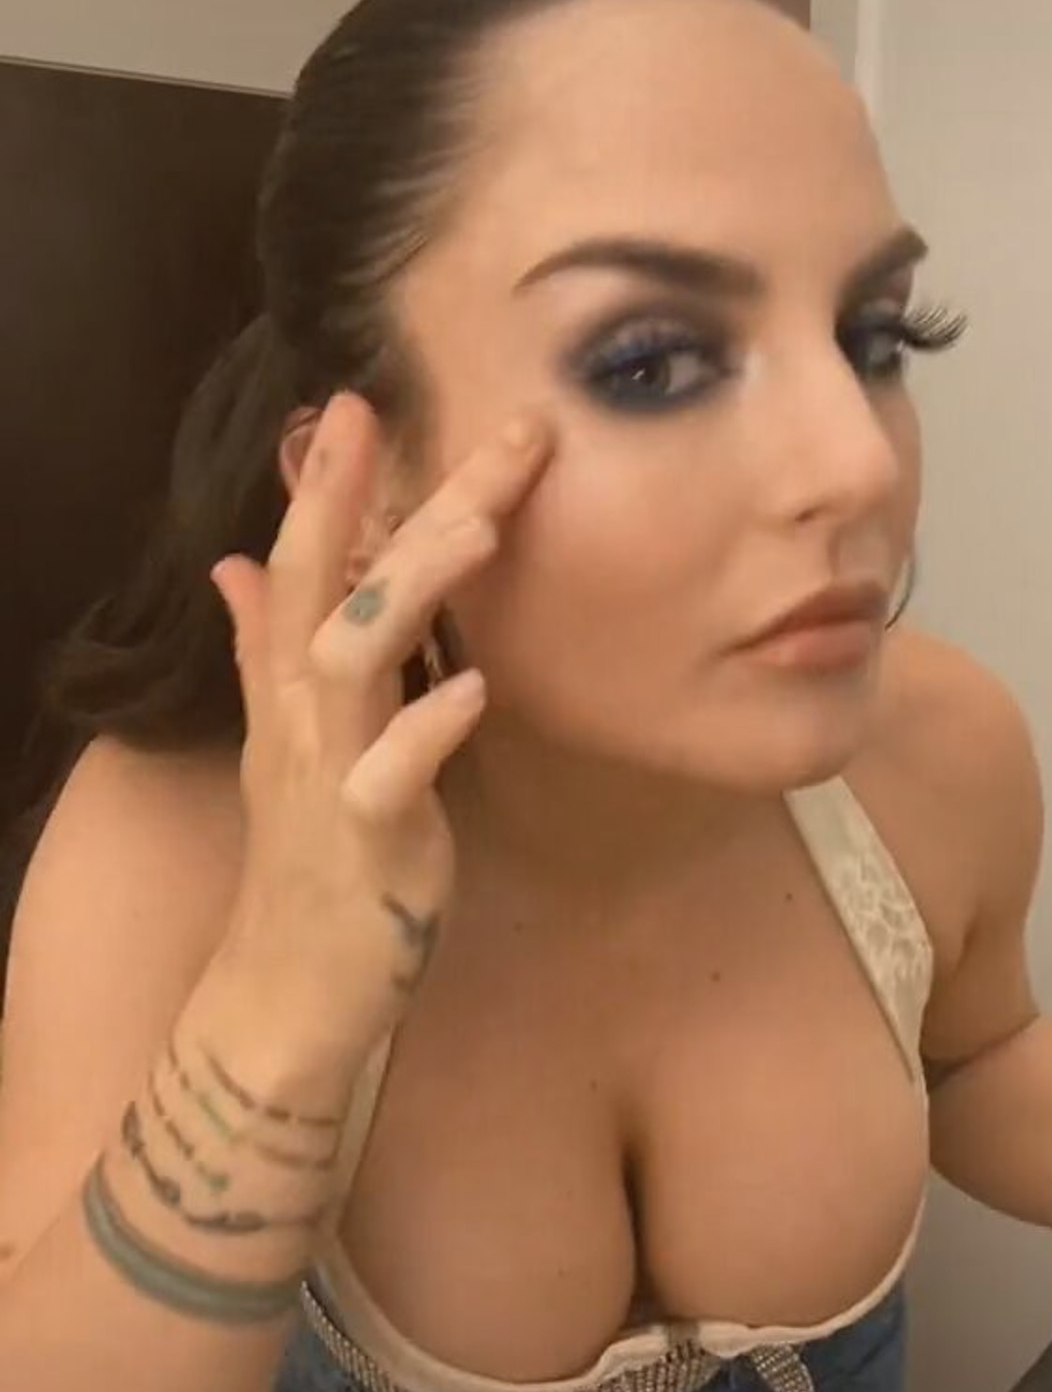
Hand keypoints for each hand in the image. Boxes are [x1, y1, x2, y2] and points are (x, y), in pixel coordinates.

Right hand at [209, 391, 552, 1056]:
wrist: (290, 988)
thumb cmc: (312, 859)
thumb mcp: (290, 742)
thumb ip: (264, 650)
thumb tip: (232, 565)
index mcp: (293, 691)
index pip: (301, 567)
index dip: (325, 487)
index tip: (357, 402)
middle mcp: (303, 716)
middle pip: (333, 588)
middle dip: (375, 500)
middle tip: (446, 422)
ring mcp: (331, 773)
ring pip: (357, 657)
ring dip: (414, 583)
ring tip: (479, 522)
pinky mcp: (369, 838)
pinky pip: (394, 774)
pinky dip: (429, 727)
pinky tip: (475, 687)